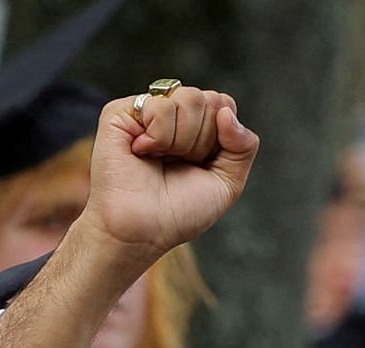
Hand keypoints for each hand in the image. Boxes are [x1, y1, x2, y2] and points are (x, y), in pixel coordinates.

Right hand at [72, 86, 258, 262]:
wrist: (140, 232)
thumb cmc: (177, 213)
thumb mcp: (228, 183)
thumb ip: (244, 145)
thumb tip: (226, 112)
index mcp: (195, 126)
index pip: (224, 104)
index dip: (219, 137)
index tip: (198, 165)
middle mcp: (171, 113)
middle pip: (210, 99)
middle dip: (201, 141)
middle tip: (176, 164)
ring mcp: (145, 111)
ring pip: (189, 98)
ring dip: (180, 141)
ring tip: (158, 159)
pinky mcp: (120, 113)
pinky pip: (161, 106)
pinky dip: (159, 136)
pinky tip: (141, 152)